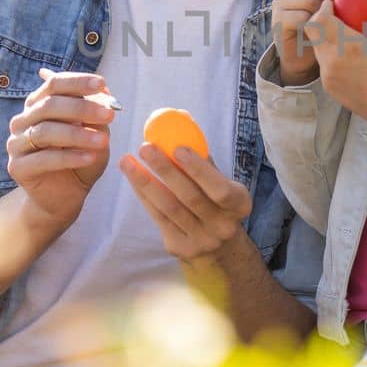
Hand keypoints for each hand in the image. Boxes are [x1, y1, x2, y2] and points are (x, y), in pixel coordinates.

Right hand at [4, 68, 115, 234]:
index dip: (78, 82)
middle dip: (82, 108)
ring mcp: (16, 143)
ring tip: (103, 142)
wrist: (67, 195)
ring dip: (78, 135)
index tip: (102, 84)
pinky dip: (69, 157)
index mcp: (38, 105)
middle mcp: (23, 120)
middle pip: (49, 105)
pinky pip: (44, 159)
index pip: (54, 84)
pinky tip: (89, 158)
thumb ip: (96, 112)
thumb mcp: (95, 133)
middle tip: (110, 115)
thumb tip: (104, 91)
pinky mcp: (17, 167)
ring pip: (45, 132)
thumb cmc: (81, 159)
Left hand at [120, 143, 251, 261]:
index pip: (220, 189)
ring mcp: (201, 240)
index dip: (199, 169)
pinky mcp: (180, 247)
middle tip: (146, 148)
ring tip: (128, 161)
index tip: (177, 147)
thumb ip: (203, 156)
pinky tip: (133, 178)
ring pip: (169, 208)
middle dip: (165, 170)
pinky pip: (158, 217)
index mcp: (239, 205)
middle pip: (190, 197)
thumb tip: (182, 119)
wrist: (218, 247)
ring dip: (145, 182)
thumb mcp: (220, 181)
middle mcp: (223, 226)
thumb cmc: (215, 202)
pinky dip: (144, 195)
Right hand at [272, 0, 352, 85]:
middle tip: (343, 2)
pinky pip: (301, 18)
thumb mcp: (334, 4)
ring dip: (325, 8)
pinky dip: (316, 23)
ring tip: (334, 19)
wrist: (306, 54)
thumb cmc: (323, 25)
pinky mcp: (279, 22)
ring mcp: (280, 5)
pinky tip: (323, 29)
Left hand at [312, 2, 366, 141]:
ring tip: (343, 40)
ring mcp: (327, 74)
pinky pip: (323, 63)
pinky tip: (346, 59)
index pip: (319, 19)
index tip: (332, 5)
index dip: (323, 8)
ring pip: (317, 48)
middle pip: (312, 32)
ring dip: (325, 39)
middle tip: (334, 18)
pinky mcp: (327, 85)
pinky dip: (330, 55)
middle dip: (321, 21)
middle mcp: (333, 59)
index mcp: (349, 45)